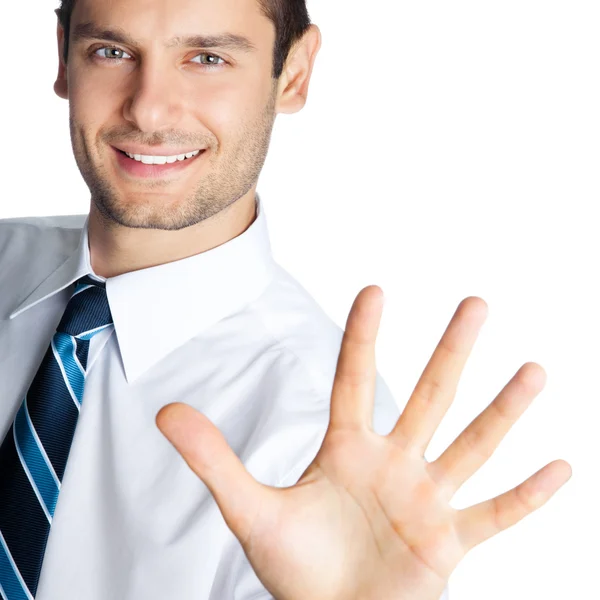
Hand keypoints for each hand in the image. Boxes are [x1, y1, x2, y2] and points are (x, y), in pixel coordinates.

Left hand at [156, 287, 571, 599]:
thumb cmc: (295, 566)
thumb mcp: (248, 508)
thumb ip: (212, 458)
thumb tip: (165, 410)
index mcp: (347, 449)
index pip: (352, 379)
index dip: (361, 336)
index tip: (373, 290)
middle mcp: (394, 463)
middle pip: (426, 396)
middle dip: (449, 350)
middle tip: (475, 301)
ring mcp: (425, 501)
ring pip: (469, 446)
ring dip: (502, 411)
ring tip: (533, 371)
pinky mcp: (448, 543)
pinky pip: (494, 516)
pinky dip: (527, 497)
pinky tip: (562, 468)